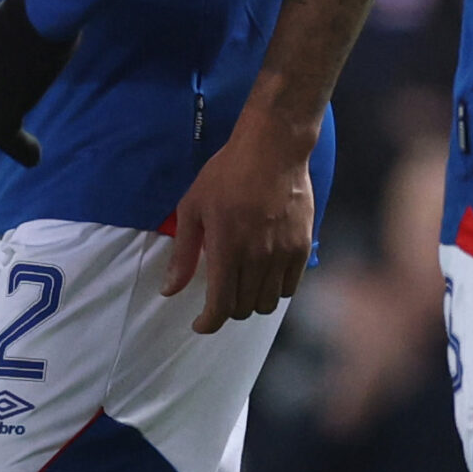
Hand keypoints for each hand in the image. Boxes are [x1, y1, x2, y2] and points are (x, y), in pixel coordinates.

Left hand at [0, 0, 76, 165]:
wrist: (41, 14)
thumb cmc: (44, 5)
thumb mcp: (32, 14)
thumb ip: (30, 27)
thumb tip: (51, 23)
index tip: (14, 94)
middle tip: (14, 131)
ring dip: (9, 138)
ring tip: (26, 151)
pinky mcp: (0, 111)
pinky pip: (7, 135)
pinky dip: (20, 149)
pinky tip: (34, 157)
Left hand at [162, 107, 317, 334]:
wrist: (273, 148)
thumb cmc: (226, 174)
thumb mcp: (193, 208)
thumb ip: (183, 253)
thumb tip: (170, 290)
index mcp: (226, 250)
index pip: (221, 308)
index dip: (208, 323)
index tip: (201, 322)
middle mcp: (257, 258)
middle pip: (244, 308)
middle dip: (228, 310)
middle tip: (221, 295)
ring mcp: (283, 252)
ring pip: (268, 302)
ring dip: (252, 301)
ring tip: (244, 286)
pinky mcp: (302, 244)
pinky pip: (291, 286)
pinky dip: (276, 289)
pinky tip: (266, 275)